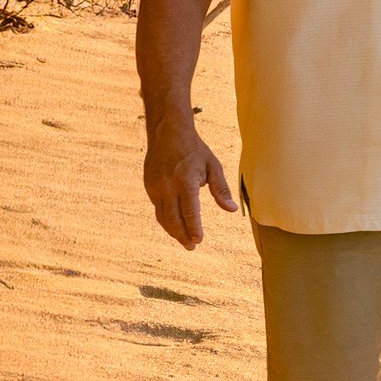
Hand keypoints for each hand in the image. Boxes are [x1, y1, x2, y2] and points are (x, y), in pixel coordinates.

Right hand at [142, 121, 236, 248]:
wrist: (167, 133)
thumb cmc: (195, 150)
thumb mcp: (213, 166)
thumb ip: (221, 189)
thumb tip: (231, 209)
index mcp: (185, 181)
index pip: (189, 211)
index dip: (194, 228)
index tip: (199, 240)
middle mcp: (167, 186)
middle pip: (173, 219)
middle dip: (182, 236)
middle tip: (191, 247)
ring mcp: (155, 187)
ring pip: (163, 217)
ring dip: (173, 231)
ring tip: (185, 241)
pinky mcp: (149, 187)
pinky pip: (158, 209)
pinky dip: (167, 220)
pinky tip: (175, 227)